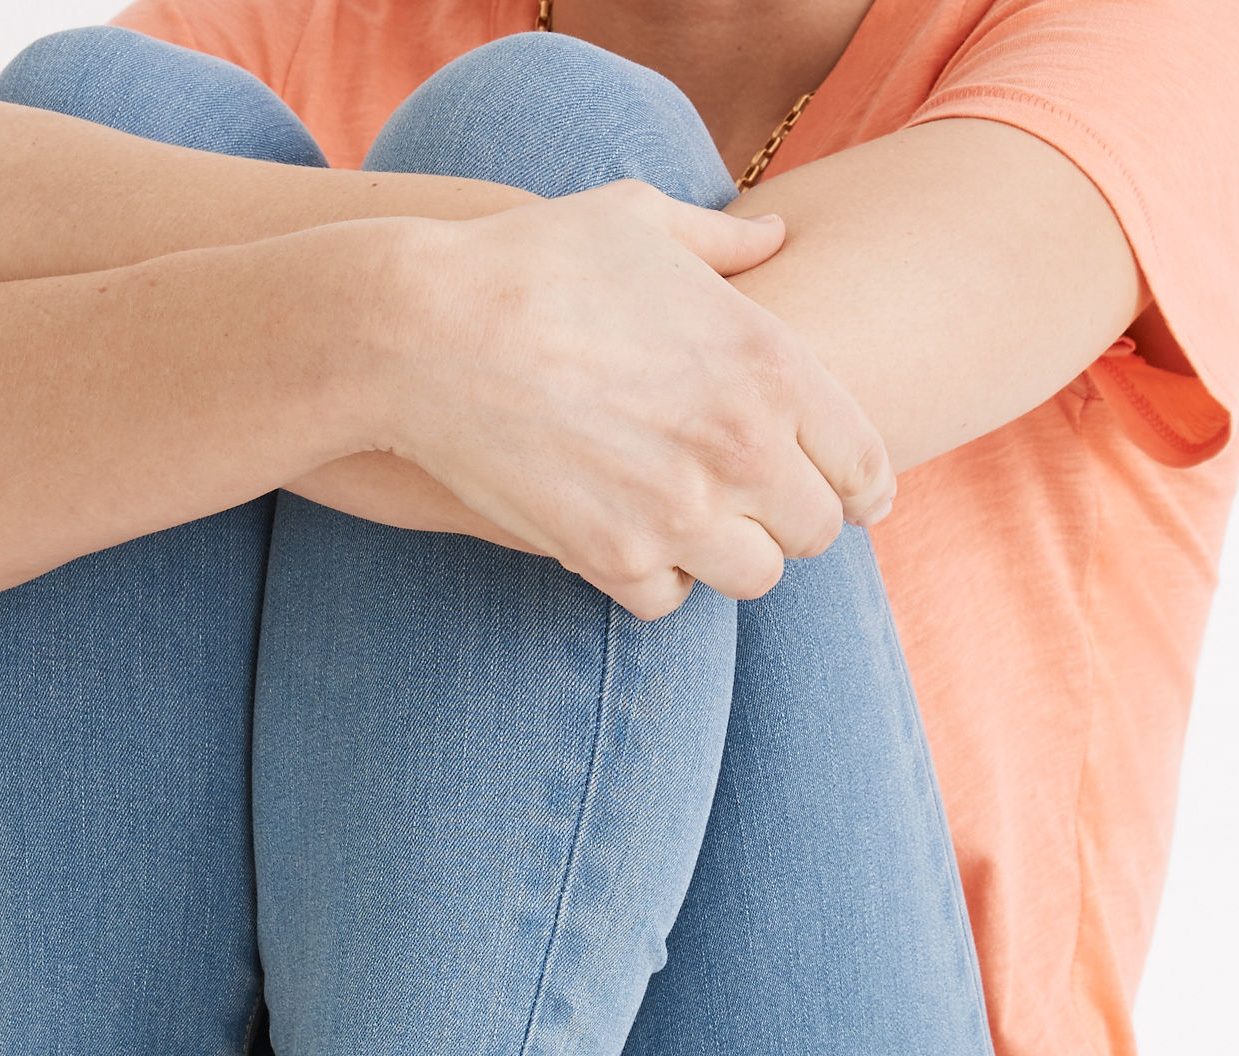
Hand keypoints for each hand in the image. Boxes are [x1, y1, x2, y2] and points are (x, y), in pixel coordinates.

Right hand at [372, 182, 894, 616]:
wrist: (426, 330)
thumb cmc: (532, 261)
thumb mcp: (640, 219)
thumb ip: (723, 240)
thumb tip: (774, 237)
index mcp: (773, 363)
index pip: (862, 462)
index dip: (862, 489)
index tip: (852, 502)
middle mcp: (743, 446)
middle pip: (815, 532)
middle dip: (789, 523)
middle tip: (754, 513)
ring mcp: (680, 511)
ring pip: (751, 578)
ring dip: (727, 559)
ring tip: (693, 532)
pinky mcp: (612, 559)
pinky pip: (666, 602)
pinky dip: (653, 582)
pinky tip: (630, 547)